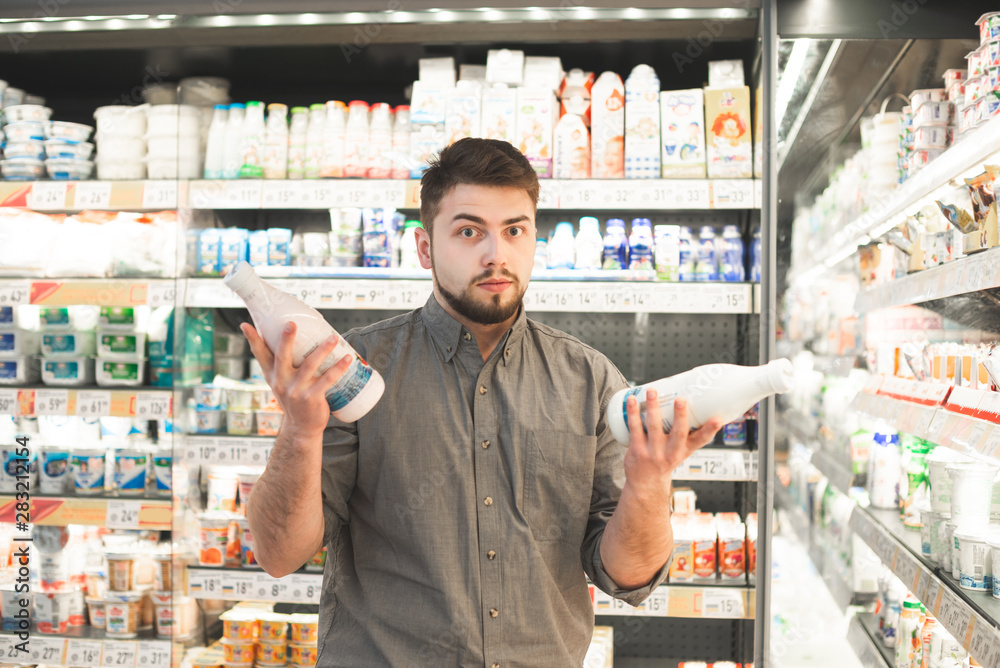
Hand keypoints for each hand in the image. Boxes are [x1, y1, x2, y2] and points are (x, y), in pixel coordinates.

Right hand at [241, 322, 352, 437]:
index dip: (252, 339)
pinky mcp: (312, 397)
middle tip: (291, 323)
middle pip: (282, 356)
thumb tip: (284, 337)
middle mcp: (281, 381)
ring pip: (310, 365)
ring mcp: (296, 390)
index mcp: (272, 375)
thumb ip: (280, 363)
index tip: (245, 324)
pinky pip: (327, 379)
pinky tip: (347, 358)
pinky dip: (338, 368)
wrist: (301, 427)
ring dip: (322, 350)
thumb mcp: (280, 382)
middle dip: (286, 339)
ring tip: (333, 337)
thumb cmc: (292, 398)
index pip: (259, 354)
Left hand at [622, 390, 722, 501]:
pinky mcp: (637, 450)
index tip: (719, 419)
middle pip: (678, 432)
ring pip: (653, 426)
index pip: (701, 440)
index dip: (710, 429)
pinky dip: (633, 413)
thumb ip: (690, 432)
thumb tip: (698, 406)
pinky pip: (635, 428)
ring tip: (652, 391)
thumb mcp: (681, 451)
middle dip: (680, 415)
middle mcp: (671, 452)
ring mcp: (653, 452)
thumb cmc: (665, 461)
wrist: (645, 484)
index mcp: (684, 450)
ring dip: (652, 407)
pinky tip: (632, 400)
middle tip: (681, 399)